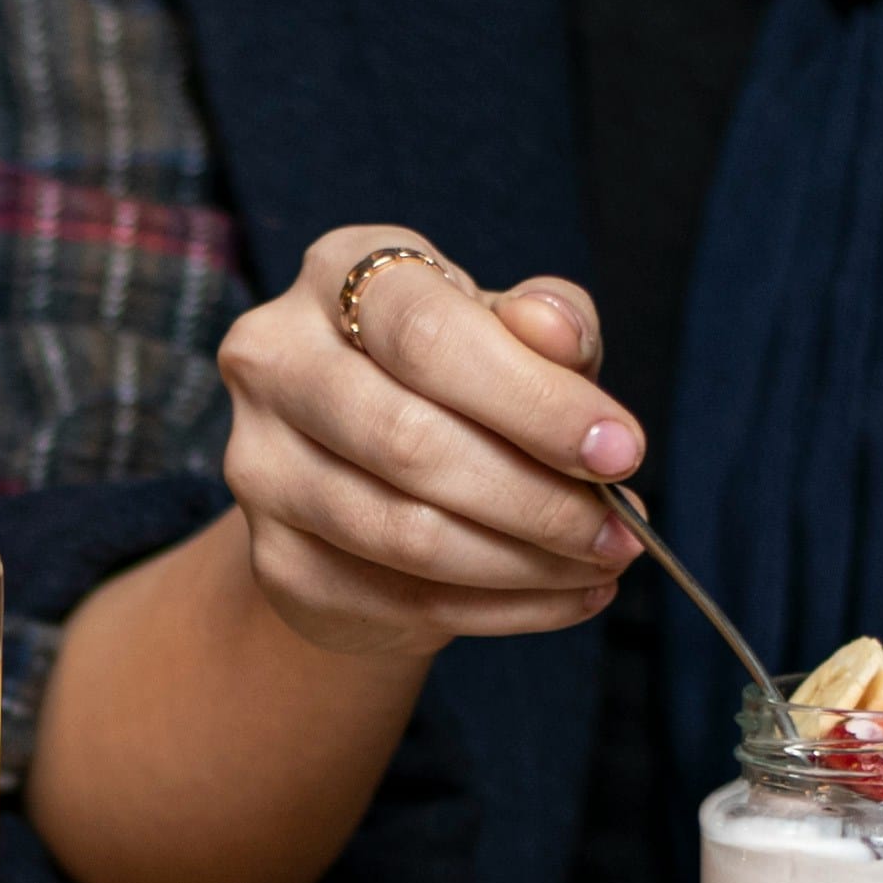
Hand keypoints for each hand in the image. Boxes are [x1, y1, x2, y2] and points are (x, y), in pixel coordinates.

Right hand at [214, 228, 645, 661]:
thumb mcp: (508, 332)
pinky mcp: (275, 560)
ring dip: (525, 563)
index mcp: (338, 273)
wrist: (360, 474)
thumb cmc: (450, 382)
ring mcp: (261, 466)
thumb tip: (557, 332)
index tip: (621, 450)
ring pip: (405, 535)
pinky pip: (401, 598)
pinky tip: (563, 598)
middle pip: (408, 442)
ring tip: (601, 565)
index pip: (429, 335)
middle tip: (618, 530)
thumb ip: (547, 323)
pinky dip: (502, 609)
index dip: (533, 399)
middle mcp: (275, 361)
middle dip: (537, 497)